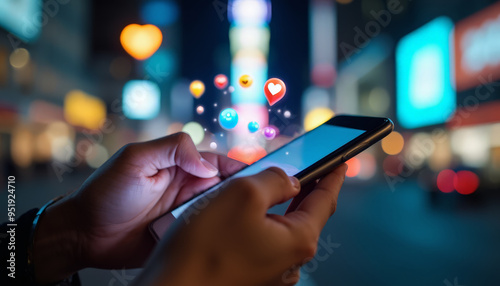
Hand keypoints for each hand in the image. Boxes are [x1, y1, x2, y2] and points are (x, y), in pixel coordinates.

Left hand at [33, 133, 245, 283]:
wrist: (85, 234)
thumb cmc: (105, 193)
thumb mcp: (136, 159)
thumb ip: (172, 148)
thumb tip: (208, 162)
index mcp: (180, 167)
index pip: (220, 164)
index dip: (243, 168)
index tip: (266, 174)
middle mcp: (188, 189)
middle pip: (227, 190)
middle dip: (246, 194)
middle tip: (265, 202)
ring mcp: (186, 215)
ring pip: (222, 214)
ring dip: (235, 216)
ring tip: (255, 222)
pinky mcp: (182, 236)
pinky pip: (207, 236)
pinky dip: (221, 237)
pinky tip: (234, 241)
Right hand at [136, 164, 346, 285]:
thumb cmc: (204, 245)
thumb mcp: (244, 193)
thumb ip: (275, 179)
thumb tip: (290, 181)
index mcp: (298, 240)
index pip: (326, 200)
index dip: (333, 176)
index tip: (341, 162)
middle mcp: (289, 261)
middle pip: (304, 215)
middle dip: (303, 189)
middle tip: (304, 168)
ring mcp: (270, 273)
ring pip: (281, 228)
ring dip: (275, 206)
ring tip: (264, 188)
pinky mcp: (250, 276)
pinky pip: (263, 242)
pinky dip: (259, 223)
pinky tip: (241, 214)